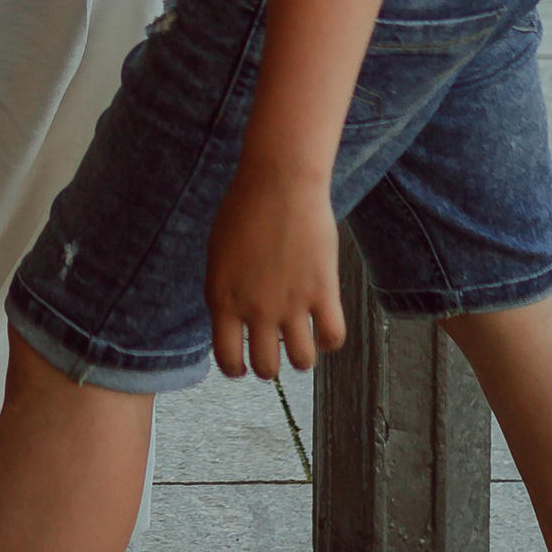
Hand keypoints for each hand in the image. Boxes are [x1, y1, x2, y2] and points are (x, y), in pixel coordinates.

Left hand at [205, 148, 347, 375]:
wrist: (279, 183)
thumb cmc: (245, 210)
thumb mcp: (219, 256)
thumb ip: (225, 292)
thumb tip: (234, 319)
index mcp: (222, 301)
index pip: (228, 359)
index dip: (237, 368)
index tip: (243, 364)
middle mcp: (255, 310)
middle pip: (266, 367)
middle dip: (270, 365)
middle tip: (276, 350)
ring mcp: (290, 303)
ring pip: (302, 361)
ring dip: (302, 358)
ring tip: (303, 342)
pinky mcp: (322, 291)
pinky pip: (333, 337)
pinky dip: (330, 340)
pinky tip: (325, 327)